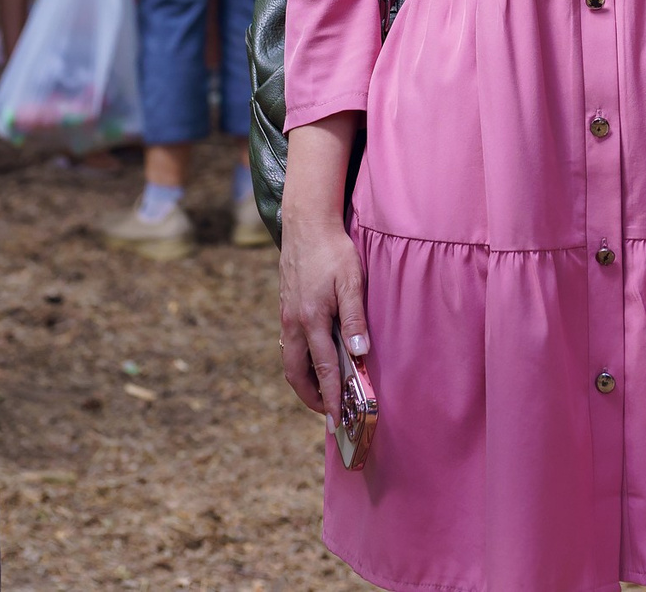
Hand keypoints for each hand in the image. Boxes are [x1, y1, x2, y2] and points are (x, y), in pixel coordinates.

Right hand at [279, 210, 368, 415]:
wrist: (307, 225)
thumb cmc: (333, 251)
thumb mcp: (351, 282)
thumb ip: (354, 319)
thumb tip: (359, 355)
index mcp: (311, 320)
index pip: (323, 369)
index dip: (331, 398)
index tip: (337, 420)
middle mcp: (294, 323)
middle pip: (297, 374)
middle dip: (312, 398)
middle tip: (329, 413)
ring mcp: (286, 316)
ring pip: (290, 361)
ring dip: (304, 382)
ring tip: (323, 393)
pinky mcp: (285, 309)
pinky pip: (289, 346)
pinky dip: (300, 363)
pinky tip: (313, 361)